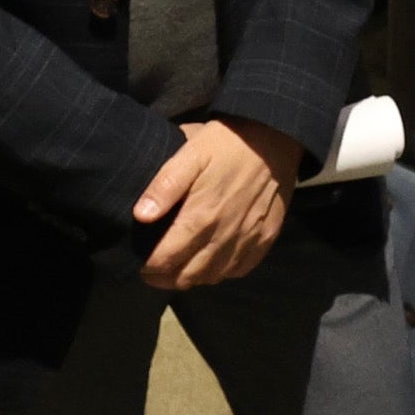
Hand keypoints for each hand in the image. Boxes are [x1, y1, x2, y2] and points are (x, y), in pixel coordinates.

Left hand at [134, 117, 292, 290]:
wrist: (276, 136)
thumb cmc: (227, 143)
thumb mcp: (190, 154)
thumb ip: (164, 186)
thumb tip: (140, 217)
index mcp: (201, 218)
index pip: (166, 260)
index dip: (148, 268)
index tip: (138, 264)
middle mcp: (224, 237)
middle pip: (188, 276)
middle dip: (165, 278)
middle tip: (153, 270)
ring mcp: (248, 241)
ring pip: (213, 277)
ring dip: (192, 278)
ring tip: (178, 268)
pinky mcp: (266, 239)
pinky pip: (239, 270)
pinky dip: (221, 272)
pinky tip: (212, 262)